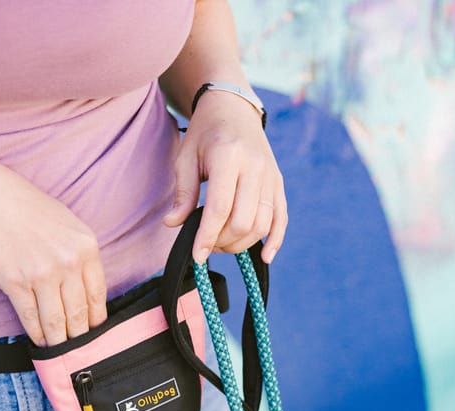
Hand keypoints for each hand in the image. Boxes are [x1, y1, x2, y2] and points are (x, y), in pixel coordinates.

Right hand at [0, 154, 106, 345]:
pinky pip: (31, 317)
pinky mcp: (16, 283)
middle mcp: (68, 263)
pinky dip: (36, 333)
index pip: (98, 296)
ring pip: (57, 321)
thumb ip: (82, 257)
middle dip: (79, 336)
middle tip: (80, 349)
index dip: (97, 320)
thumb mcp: (70, 226)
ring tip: (60, 349)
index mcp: (86, 248)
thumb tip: (90, 293)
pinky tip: (40, 339)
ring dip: (59, 340)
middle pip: (79, 314)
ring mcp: (42, 274)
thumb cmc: (29, 209)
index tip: (96, 332)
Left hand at [163, 91, 286, 264]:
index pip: (220, 208)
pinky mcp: (279, 184)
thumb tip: (173, 224)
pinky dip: (274, 241)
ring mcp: (271, 176)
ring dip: (241, 244)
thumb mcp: (186, 157)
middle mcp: (255, 167)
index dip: (207, 236)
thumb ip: (182, 192)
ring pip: (262, 225)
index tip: (197, 255)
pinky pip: (281, 219)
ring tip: (223, 243)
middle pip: (243, 221)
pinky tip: (264, 257)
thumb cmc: (205, 134)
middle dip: (223, 241)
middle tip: (207, 243)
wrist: (233, 109)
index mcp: (228, 156)